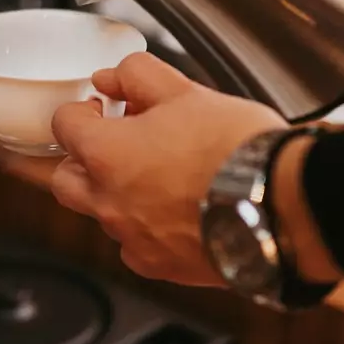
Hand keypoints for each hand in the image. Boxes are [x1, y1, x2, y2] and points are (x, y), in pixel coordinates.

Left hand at [49, 53, 285, 286]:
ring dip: (117, 193)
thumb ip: (138, 77)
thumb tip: (111, 78)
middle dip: (83, 159)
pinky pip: (136, 245)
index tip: (102, 108)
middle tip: (116, 144)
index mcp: (107, 154)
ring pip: (102, 215)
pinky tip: (178, 211)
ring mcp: (132, 239)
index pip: (63, 126)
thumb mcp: (187, 92)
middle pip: (66, 180)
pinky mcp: (161, 266)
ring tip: (159, 176)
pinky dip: (147, 228)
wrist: (280, 205)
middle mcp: (109, 203)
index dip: (82, 111)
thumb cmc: (236, 149)